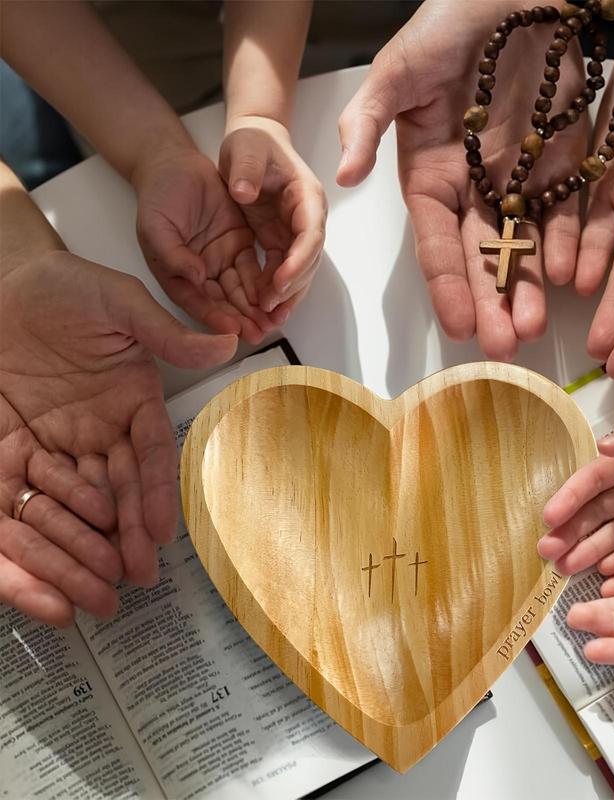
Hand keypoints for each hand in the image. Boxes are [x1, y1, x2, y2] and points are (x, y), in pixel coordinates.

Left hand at [0, 250, 237, 587]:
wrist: (1, 281)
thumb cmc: (64, 287)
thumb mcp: (118, 301)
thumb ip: (165, 331)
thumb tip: (224, 342)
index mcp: (131, 401)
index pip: (150, 454)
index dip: (156, 492)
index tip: (162, 531)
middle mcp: (96, 432)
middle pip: (114, 492)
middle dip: (123, 537)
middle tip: (132, 578)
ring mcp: (52, 444)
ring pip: (70, 507)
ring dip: (80, 550)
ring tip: (92, 594)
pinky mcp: (4, 451)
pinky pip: (15, 501)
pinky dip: (27, 541)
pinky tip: (41, 576)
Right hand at [133, 144, 273, 344]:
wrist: (175, 165)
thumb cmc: (159, 196)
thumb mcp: (156, 225)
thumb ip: (173, 254)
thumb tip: (196, 277)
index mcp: (177, 274)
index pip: (197, 302)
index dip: (214, 317)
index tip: (232, 329)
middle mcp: (200, 273)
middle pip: (223, 302)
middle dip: (241, 320)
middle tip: (259, 334)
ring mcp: (221, 260)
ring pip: (241, 290)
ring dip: (256, 308)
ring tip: (272, 323)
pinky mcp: (239, 245)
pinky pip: (254, 269)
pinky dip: (265, 284)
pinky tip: (278, 296)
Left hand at [219, 116, 325, 323]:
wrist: (251, 142)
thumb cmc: (252, 142)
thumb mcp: (246, 147)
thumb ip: (246, 169)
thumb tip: (243, 193)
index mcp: (307, 196)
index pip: (311, 235)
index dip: (298, 261)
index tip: (280, 282)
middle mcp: (307, 218)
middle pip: (308, 260)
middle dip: (292, 288)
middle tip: (270, 309)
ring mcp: (295, 233)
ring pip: (298, 272)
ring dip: (286, 297)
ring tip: (268, 320)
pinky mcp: (280, 242)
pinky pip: (280, 272)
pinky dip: (273, 291)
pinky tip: (261, 310)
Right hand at [337, 1, 588, 360]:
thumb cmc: (450, 20)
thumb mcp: (398, 67)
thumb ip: (368, 119)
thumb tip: (342, 176)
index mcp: (430, 175)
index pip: (437, 242)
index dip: (447, 285)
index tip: (459, 327)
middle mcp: (473, 187)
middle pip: (481, 256)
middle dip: (490, 302)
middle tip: (503, 346)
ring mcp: (520, 179)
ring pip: (524, 245)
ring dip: (529, 288)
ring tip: (536, 328)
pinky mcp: (563, 162)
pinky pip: (568, 211)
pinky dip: (571, 244)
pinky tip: (574, 277)